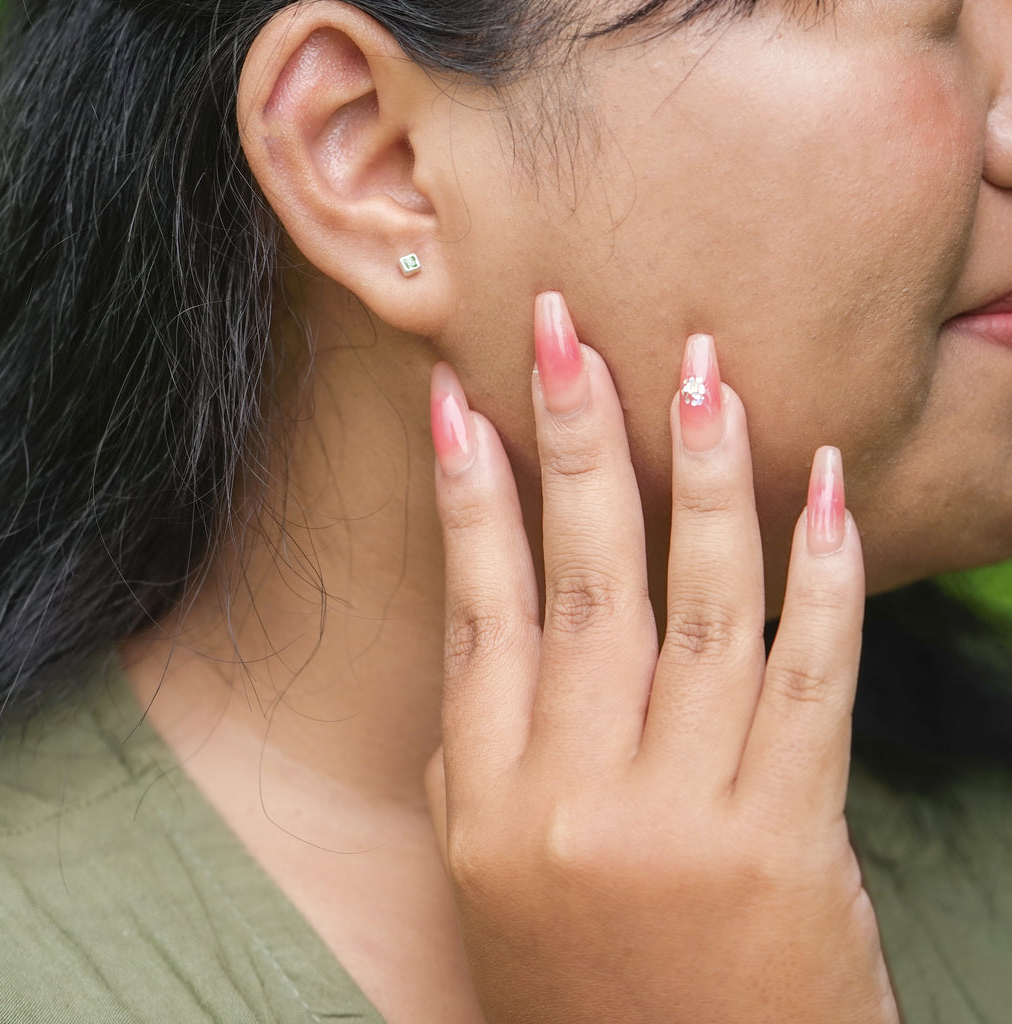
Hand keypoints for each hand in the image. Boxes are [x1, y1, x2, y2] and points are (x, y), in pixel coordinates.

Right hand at [425, 292, 897, 1023]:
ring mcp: (685, 812)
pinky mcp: (789, 835)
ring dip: (703, 471)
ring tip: (702, 368)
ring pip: (699, 602)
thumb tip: (481, 607)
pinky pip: (809, 673)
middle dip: (577, 436)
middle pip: (582, 576)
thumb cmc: (585, 997)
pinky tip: (825, 485)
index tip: (461, 392)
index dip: (468, 489)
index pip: (477, 605)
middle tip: (569, 329)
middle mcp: (578, 793)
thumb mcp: (491, 882)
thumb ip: (483, 753)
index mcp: (495, 799)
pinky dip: (820, 572)